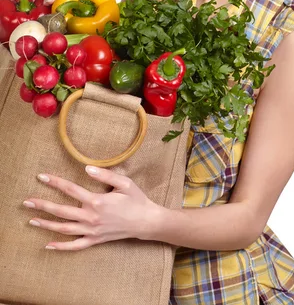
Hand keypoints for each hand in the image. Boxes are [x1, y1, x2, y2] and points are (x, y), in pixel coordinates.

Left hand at [24, 166, 159, 250]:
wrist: (146, 221)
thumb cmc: (137, 200)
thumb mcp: (125, 183)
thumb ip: (106, 175)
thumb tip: (87, 168)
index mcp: (97, 201)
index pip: (71, 190)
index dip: (55, 182)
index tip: (42, 177)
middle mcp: (91, 217)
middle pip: (61, 211)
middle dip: (42, 205)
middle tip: (26, 202)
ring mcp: (92, 230)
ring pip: (64, 229)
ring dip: (46, 225)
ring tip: (31, 220)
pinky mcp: (95, 240)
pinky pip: (75, 245)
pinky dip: (61, 246)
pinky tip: (48, 245)